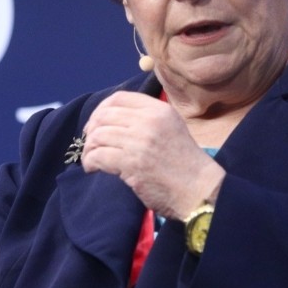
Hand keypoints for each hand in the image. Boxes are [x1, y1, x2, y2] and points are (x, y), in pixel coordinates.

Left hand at [81, 91, 224, 218]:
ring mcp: (140, 142)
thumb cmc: (184, 162)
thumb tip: (114, 120)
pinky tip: (93, 168)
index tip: (97, 123)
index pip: (119, 98)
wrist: (198, 189)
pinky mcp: (131, 163)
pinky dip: (90, 162)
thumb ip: (148, 118)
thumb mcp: (172, 127)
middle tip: (90, 143)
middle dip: (91, 130)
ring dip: (89, 148)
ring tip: (91, 159)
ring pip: (98, 136)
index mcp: (159, 110)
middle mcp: (148, 121)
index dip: (101, 109)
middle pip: (104, 116)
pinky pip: (98, 156)